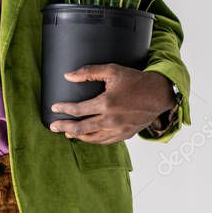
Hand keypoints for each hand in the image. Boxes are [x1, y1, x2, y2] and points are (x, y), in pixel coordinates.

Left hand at [48, 64, 175, 144]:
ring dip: (77, 136)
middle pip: (81, 128)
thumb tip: (68, 76)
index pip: (78, 110)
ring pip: (92, 138)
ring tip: (67, 133)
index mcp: (106, 103)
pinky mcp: (125, 135)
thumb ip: (88, 72)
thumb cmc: (136, 80)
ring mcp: (118, 130)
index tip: (54, 108)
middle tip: (53, 127)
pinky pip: (105, 141)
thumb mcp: (112, 70)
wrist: (159, 94)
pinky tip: (86, 137)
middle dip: (64, 127)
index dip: (64, 109)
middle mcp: (111, 120)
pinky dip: (92, 140)